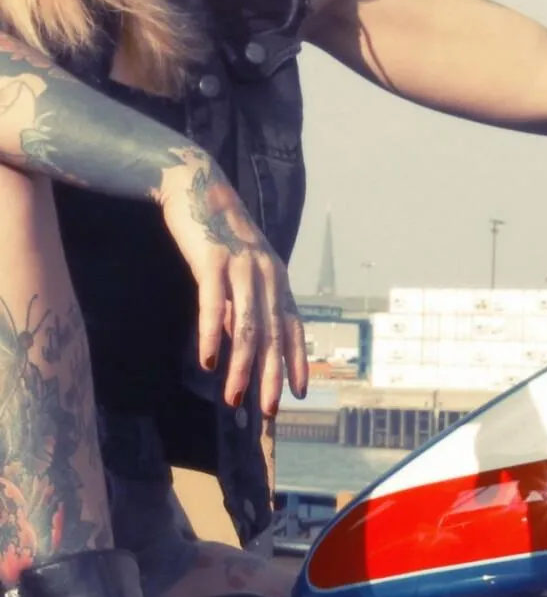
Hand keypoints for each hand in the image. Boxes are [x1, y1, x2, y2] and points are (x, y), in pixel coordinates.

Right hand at [159, 155, 307, 415]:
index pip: (293, 326)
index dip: (297, 360)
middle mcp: (265, 274)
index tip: (299, 392)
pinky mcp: (212, 260)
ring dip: (241, 367)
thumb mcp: (238, 268)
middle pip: (273, 334)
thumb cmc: (215, 232)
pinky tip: (208, 362)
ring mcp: (240, 267)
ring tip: (233, 398)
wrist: (195, 186)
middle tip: (268, 410)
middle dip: (271, 376)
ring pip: (246, 327)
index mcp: (275, 277)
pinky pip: (214, 305)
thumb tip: (236, 341)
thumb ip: (242, 301)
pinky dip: (211, 336)